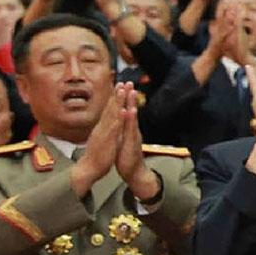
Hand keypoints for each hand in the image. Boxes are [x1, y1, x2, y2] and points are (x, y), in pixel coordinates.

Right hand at [69, 82, 125, 195]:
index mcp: (102, 128)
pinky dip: (117, 118)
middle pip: (109, 108)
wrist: (87, 169)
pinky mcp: (107, 140)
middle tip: (121, 82)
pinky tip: (122, 110)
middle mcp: (102, 128)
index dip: (113, 99)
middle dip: (116, 95)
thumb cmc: (96, 157)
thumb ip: (103, 133)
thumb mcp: (101, 141)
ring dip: (117, 102)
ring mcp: (104, 133)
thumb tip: (104, 127)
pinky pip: (113, 127)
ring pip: (111, 114)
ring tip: (122, 90)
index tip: (118, 87)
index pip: (108, 111)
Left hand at [111, 83, 159, 198]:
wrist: (134, 172)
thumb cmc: (127, 157)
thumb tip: (121, 123)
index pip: (126, 111)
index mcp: (128, 129)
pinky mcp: (132, 142)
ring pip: (132, 117)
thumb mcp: (123, 141)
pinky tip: (129, 111)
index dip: (124, 98)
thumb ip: (124, 131)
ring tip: (131, 92)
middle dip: (130, 96)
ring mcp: (133, 135)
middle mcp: (132, 130)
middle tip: (130, 82)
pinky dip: (130, 119)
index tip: (123, 85)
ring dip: (132, 104)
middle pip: (131, 110)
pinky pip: (131, 129)